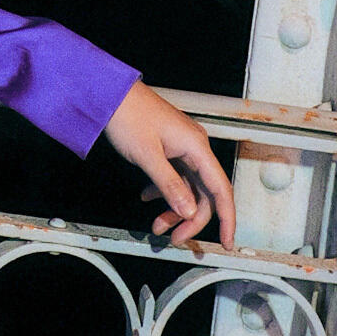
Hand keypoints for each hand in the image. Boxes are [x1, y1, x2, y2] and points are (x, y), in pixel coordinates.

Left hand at [102, 81, 234, 250]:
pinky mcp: (169, 148)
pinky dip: (164, 192)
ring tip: (156, 224)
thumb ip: (170, 185)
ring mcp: (182, 147)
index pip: (221, 190)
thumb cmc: (127, 115)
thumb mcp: (147, 156)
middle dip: (190, 219)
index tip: (226, 241)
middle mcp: (194, 147)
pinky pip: (175, 177)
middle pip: (204, 193)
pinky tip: (148, 197)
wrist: (109, 94)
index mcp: (196, 146)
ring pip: (188, 188)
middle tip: (173, 237)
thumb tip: (189, 211)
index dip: (227, 218)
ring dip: (174, 208)